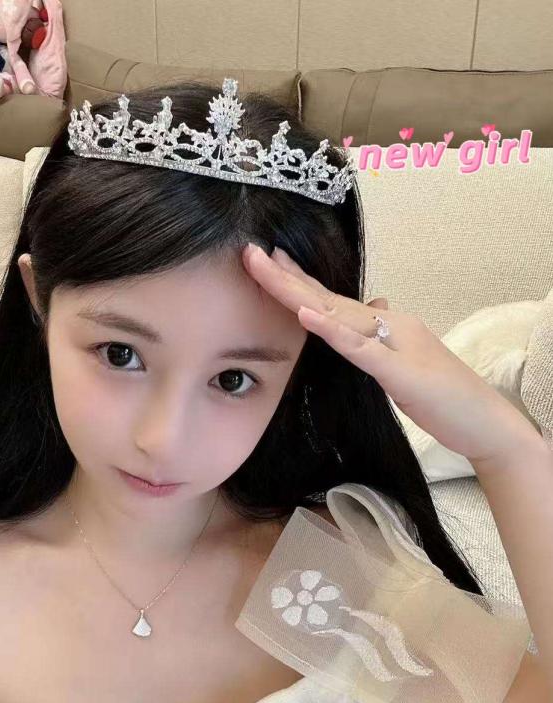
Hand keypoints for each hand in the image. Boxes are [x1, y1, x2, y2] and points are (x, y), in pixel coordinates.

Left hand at [242, 243, 538, 466]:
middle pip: (325, 298)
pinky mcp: (398, 371)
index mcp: (381, 327)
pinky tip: (306, 315)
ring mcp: (392, 345)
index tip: (266, 262)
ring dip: (297, 292)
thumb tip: (372, 310)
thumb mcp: (403, 365)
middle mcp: (384, 326)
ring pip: (335, 313)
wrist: (483, 420)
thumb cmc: (443, 395)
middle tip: (249, 252)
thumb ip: (383, 339)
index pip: (331, 300)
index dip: (298, 282)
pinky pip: (359, 347)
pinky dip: (331, 330)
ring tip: (265, 268)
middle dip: (284, 277)